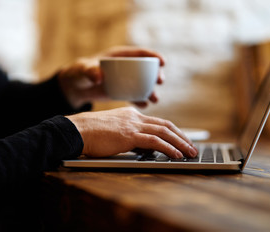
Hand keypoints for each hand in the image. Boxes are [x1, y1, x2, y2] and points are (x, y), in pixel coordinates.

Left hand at [57, 46, 164, 108]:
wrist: (76, 87)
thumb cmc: (79, 72)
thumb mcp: (83, 69)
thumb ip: (90, 71)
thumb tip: (99, 77)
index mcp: (121, 56)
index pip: (141, 53)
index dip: (154, 55)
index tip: (162, 62)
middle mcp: (127, 67)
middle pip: (147, 69)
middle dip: (157, 74)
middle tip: (160, 81)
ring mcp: (126, 80)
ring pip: (144, 84)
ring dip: (152, 91)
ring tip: (154, 99)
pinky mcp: (123, 91)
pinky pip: (135, 96)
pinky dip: (141, 100)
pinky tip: (144, 106)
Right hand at [66, 107, 197, 157]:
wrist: (76, 130)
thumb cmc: (90, 134)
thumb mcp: (113, 132)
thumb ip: (129, 136)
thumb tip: (143, 148)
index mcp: (131, 115)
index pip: (158, 122)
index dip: (173, 132)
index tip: (182, 140)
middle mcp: (135, 117)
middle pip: (166, 125)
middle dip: (182, 137)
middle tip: (193, 147)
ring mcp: (133, 125)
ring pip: (164, 132)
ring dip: (180, 143)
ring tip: (191, 153)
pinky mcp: (129, 135)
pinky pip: (155, 141)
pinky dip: (169, 148)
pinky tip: (177, 155)